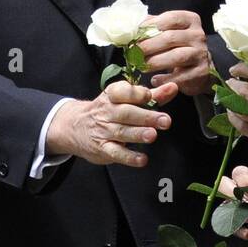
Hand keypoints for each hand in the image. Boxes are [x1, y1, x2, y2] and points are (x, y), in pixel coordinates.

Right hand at [46, 81, 178, 166]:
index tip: (149, 95)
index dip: (135, 93)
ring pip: (121, 132)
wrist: (73, 127)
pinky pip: (116, 153)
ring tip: (152, 135)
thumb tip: (173, 87)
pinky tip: (142, 159)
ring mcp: (103, 131)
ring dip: (138, 134)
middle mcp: (106, 112)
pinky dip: (129, 157)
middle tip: (165, 120)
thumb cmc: (109, 111)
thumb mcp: (126, 99)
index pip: (121, 92)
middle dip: (146, 117)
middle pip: (126, 113)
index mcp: (112, 96)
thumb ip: (152, 95)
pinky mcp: (102, 149)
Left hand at [139, 10, 212, 96]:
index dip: (150, 26)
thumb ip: (152, 26)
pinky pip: (180, 76)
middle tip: (133, 53)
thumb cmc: (177, 46)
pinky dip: (164, 79)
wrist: (199, 66)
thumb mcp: (168, 31)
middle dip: (148, 46)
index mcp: (190, 20)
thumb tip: (130, 25)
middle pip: (170, 38)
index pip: (170, 18)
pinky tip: (155, 79)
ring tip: (141, 66)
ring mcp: (201, 54)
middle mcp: (198, 35)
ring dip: (154, 62)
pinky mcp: (201, 72)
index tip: (135, 35)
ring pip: (176, 56)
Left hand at [225, 64, 247, 162]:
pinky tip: (233, 114)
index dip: (243, 69)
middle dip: (233, 85)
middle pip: (246, 91)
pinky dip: (234, 119)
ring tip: (229, 98)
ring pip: (241, 110)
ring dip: (231, 102)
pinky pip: (243, 127)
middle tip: (229, 83)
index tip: (235, 69)